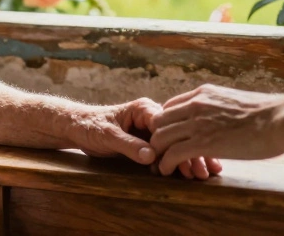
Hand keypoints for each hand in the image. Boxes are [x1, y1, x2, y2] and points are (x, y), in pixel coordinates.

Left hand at [67, 99, 221, 179]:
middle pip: (175, 135)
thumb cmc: (90, 126)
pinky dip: (179, 161)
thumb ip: (129, 145)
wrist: (78, 128)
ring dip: (189, 158)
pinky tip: (194, 171)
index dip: (179, 143)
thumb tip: (151, 157)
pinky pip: (167, 151)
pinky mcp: (148, 142)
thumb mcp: (108, 136)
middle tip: (204, 171)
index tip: (191, 158)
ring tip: (205, 173)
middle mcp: (150, 117)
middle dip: (191, 152)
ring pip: (175, 144)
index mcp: (143, 109)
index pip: (167, 126)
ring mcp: (151, 131)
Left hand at [150, 85, 283, 175]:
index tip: (169, 136)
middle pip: (159, 120)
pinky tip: (167, 170)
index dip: (166, 122)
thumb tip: (224, 117)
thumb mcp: (236, 101)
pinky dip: (165, 163)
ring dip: (157, 152)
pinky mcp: (203, 142)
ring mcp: (197, 123)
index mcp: (204, 94)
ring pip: (160, 136)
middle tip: (160, 152)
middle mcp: (196, 105)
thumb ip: (221, 107)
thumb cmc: (268, 114)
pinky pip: (172, 154)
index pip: (170, 106)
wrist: (279, 119)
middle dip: (157, 136)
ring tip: (160, 164)